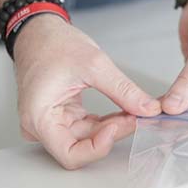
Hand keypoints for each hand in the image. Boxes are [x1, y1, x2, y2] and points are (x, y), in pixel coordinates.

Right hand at [13, 14, 160, 168]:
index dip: (98, 148)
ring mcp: (53, 123)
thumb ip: (123, 91)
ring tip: (135, 111)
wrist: (40, 31)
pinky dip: (108, 121)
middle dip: (113, 133)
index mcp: (38, 117)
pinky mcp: (64, 117)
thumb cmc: (52, 43)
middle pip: (82, 146)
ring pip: (89, 139)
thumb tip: (148, 109)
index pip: (70, 155)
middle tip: (137, 116)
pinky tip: (124, 110)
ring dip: (114, 127)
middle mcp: (42, 125)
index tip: (118, 127)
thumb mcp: (94, 64)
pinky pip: (89, 128)